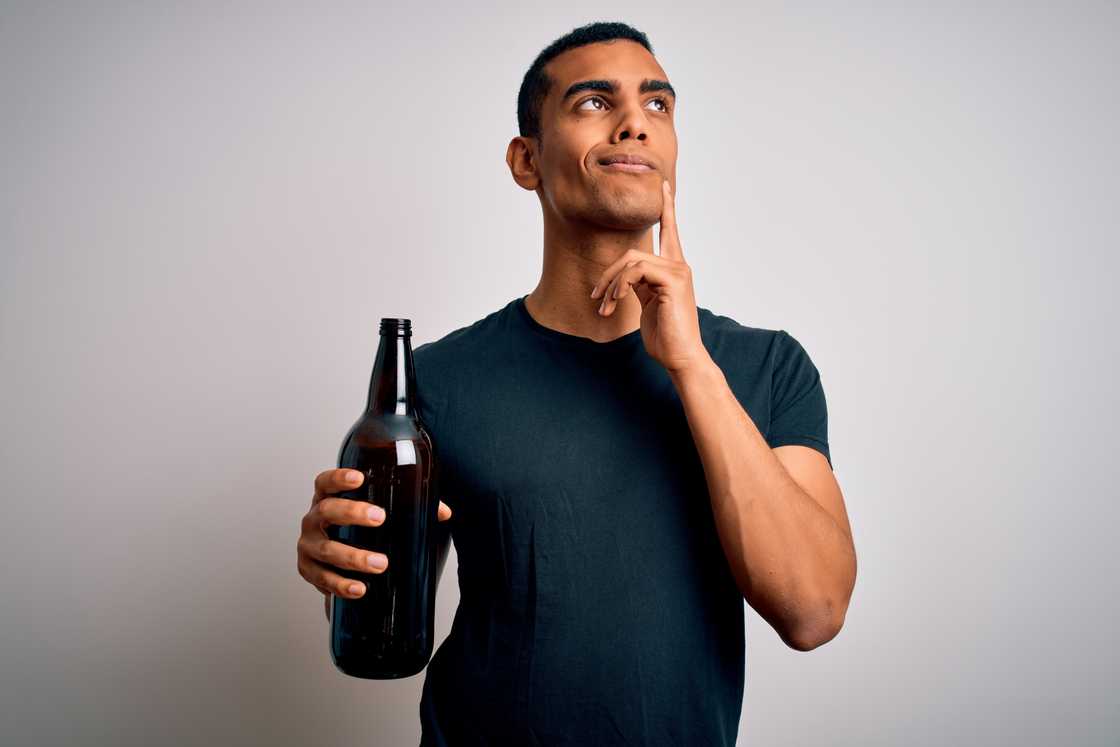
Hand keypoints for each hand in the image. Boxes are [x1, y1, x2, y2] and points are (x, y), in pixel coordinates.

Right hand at [297, 468, 451, 617]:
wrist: (338, 565)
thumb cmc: (359, 531)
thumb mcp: (379, 515)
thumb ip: (410, 508)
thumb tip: (442, 512)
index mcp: (328, 498)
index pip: (326, 482)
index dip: (338, 478)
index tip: (359, 477)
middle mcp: (313, 519)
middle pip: (326, 511)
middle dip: (352, 513)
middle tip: (380, 517)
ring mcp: (308, 546)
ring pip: (326, 549)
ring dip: (353, 556)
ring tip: (380, 563)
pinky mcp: (308, 571)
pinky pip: (323, 579)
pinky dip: (341, 585)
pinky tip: (360, 588)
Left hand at [589, 179, 708, 372]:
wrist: (680, 356)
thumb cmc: (665, 336)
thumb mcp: (648, 304)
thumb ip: (639, 284)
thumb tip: (624, 276)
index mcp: (674, 268)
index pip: (670, 230)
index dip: (667, 207)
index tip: (664, 184)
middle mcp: (679, 264)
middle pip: (632, 252)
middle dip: (608, 275)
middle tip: (594, 299)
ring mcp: (678, 270)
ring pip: (631, 261)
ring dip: (610, 285)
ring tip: (603, 308)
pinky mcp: (673, 280)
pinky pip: (636, 271)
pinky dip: (620, 286)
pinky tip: (616, 303)